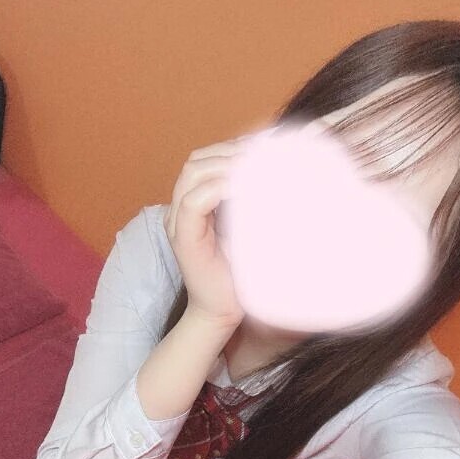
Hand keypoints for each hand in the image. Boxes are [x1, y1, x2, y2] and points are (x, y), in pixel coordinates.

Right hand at [163, 134, 252, 328]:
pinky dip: (220, 187)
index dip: (233, 148)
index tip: (265, 146)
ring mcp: (178, 222)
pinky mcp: (183, 238)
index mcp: (193, 204)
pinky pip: (194, 200)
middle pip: (197, 161)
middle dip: (231, 151)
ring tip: (257, 168)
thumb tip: (281, 174)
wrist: (224, 311)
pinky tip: (246, 188)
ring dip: (227, 165)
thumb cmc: (238, 274)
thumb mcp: (249, 228)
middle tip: (265, 155)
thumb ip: (252, 201)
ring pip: (194, 173)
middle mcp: (180, 209)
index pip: (206, 160)